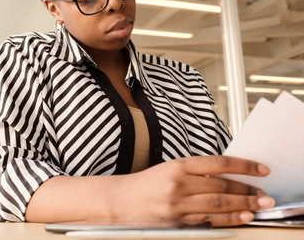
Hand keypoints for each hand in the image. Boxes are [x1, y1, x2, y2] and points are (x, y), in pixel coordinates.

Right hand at [113, 155, 273, 226]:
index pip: (219, 164)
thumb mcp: (170, 169)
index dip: (244, 166)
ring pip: (219, 205)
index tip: (261, 169)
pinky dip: (228, 220)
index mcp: (178, 166)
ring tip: (259, 206)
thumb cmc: (146, 184)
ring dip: (243, 206)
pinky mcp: (178, 222)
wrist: (121, 201)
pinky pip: (209, 221)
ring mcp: (178, 205)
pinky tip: (241, 217)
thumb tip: (228, 175)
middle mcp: (179, 184)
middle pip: (222, 186)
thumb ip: (196, 171)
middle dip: (248, 191)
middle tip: (265, 194)